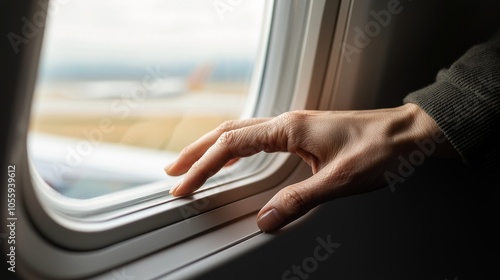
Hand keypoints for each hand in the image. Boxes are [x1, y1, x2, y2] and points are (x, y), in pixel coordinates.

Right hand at [165, 103, 455, 231]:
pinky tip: (233, 159)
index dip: (203, 166)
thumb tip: (266, 221)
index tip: (184, 185)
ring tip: (192, 164)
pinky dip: (236, 148)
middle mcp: (287, 123)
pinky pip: (257, 136)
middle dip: (197, 152)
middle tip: (173, 172)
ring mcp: (293, 126)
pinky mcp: (301, 132)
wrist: (406, 133)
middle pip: (228, 132)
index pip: (232, 145)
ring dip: (213, 148)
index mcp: (289, 129)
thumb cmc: (379, 150)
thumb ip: (299, 201)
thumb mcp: (338, 181)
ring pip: (241, 131)